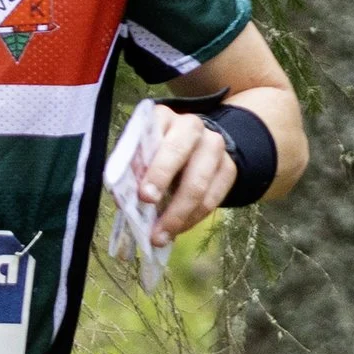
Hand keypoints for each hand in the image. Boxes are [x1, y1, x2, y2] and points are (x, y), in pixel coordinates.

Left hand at [134, 111, 237, 240]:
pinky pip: (213, 199)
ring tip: (159, 237)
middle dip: (163, 184)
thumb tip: (124, 199)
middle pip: (179, 153)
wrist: (196, 148)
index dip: (149, 164)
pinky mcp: (229, 168)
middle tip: (149, 211)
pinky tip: (176, 231)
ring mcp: (214, 146)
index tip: (142, 195)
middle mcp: (191, 126)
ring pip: (198, 183)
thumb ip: (130, 169)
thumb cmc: (156, 153)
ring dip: (177, 215)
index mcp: (162, 117)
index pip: (155, 134)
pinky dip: (192, 219)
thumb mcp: (139, 154)